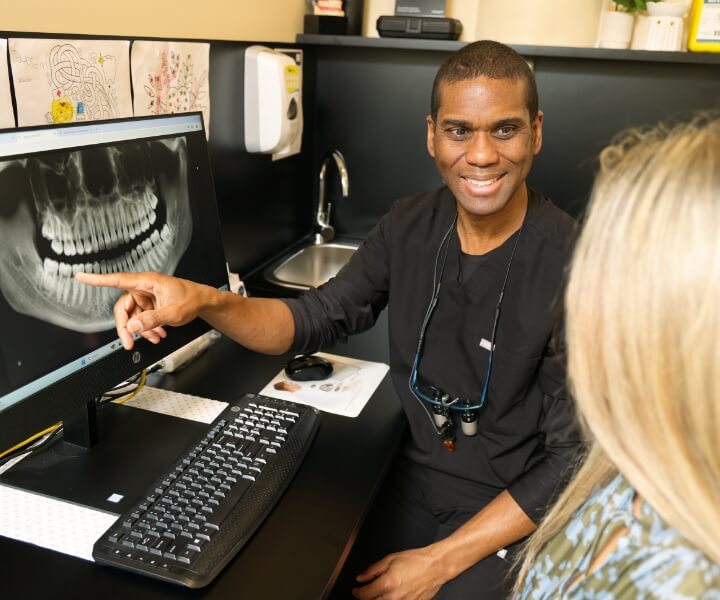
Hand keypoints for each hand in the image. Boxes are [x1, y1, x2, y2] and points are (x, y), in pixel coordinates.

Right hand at [74, 271, 207, 349]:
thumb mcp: (173, 313)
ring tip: (155, 338)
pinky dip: (147, 329)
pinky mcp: (150, 305)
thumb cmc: (192, 300)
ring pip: (132, 316)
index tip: (80, 276)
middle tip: (129, 343)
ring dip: (140, 330)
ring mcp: (146, 297)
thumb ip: (153, 319)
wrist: (204, 302)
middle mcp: (143, 288)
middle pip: (123, 308)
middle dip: (125, 327)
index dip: (98, 279)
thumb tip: (132, 326)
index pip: (118, 280)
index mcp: (147, 282)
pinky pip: (141, 319)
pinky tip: (158, 334)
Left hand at [352, 547, 443, 599]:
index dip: (357, 592)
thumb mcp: (390, 559)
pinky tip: (392, 595)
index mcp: (387, 584)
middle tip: (367, 591)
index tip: (356, 590)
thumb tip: (361, 577)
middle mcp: (394, 597)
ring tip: (380, 592)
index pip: (364, 595)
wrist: (435, 566)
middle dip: (366, 598)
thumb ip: (372, 570)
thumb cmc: (416, 561)